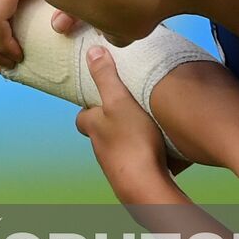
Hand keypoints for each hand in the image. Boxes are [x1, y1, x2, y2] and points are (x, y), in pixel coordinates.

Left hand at [75, 48, 172, 200]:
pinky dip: (139, 155)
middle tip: (125, 111)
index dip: (90, 106)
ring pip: (115, 148)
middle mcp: (99, 148)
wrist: (145, 187)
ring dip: (124, 138)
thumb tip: (92, 52)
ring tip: (143, 128)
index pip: (83, 115)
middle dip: (108, 122)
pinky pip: (133, 163)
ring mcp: (114, 166)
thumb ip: (106, 77)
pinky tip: (155, 152)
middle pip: (99, 132)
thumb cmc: (132, 142)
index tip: (100, 97)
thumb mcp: (119, 101)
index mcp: (93, 127)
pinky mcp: (131, 178)